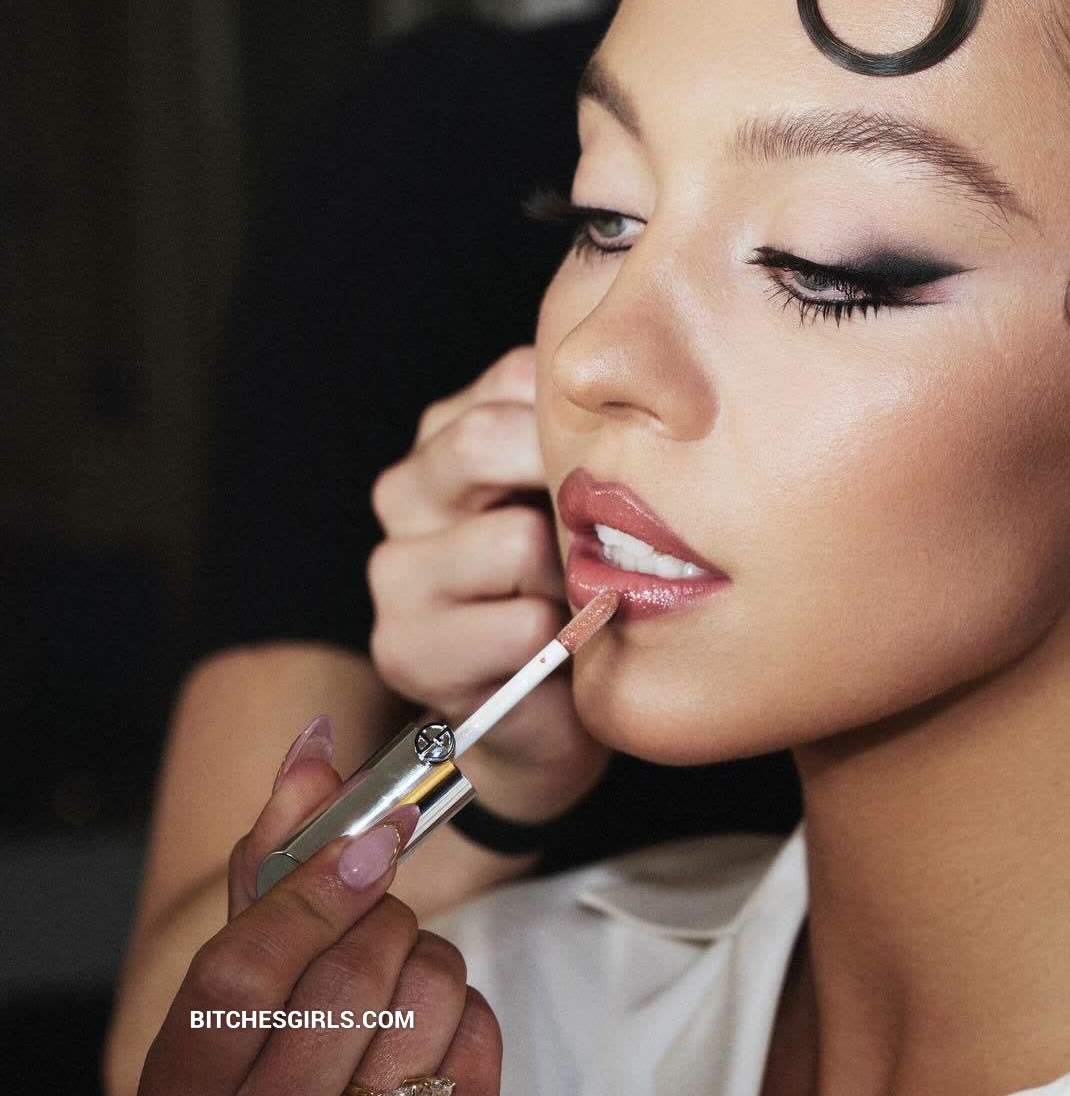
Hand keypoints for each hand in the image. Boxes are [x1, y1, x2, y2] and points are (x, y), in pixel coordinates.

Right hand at [137, 719, 500, 1095]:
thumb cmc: (270, 1046)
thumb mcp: (242, 972)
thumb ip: (270, 860)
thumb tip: (313, 749)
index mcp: (191, 1078)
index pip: (238, 976)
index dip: (310, 893)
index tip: (366, 842)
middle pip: (346, 980)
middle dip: (379, 917)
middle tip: (372, 911)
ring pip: (426, 995)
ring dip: (426, 956)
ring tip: (394, 975)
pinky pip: (477, 1035)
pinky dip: (465, 1005)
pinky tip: (426, 1020)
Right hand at [368, 345, 611, 823]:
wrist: (554, 715)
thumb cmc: (583, 588)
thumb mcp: (590, 494)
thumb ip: (591, 436)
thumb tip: (649, 384)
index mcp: (450, 435)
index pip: (516, 380)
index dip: (586, 424)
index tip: (632, 466)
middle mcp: (406, 491)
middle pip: (489, 439)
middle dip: (565, 489)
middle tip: (607, 540)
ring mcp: (395, 571)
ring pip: (514, 539)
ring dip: (568, 580)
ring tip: (579, 603)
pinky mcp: (406, 648)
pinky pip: (519, 625)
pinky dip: (558, 644)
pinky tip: (556, 654)